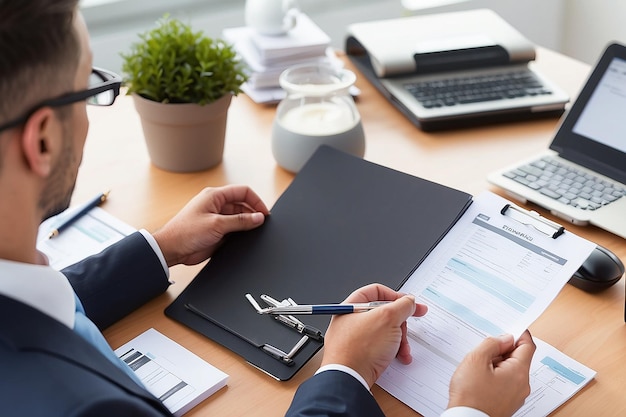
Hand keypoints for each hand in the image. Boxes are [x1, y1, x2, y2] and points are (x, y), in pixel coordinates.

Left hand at [152, 185, 269, 265]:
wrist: (171, 249)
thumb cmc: (185, 232)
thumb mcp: (217, 224)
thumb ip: (240, 221)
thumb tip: (259, 217)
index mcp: (215, 196)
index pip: (242, 191)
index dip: (256, 201)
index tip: (264, 213)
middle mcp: (216, 205)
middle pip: (243, 204)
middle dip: (253, 213)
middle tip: (261, 224)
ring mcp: (217, 218)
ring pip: (239, 218)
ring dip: (247, 224)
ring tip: (252, 232)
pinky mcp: (216, 231)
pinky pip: (234, 229)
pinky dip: (241, 233)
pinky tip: (244, 239)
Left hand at [320, 283, 427, 387]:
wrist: (348, 380)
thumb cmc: (360, 349)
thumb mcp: (388, 319)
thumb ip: (402, 305)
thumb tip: (409, 301)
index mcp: (352, 306)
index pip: (376, 291)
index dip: (396, 296)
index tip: (410, 304)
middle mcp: (351, 321)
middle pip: (383, 313)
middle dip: (400, 323)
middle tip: (407, 329)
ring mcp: (354, 339)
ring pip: (384, 332)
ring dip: (399, 340)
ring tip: (403, 348)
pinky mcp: (359, 355)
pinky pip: (379, 347)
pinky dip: (392, 351)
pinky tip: (399, 357)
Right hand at [447, 331, 535, 416]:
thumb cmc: (470, 395)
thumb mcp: (476, 360)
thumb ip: (492, 344)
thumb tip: (504, 339)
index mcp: (518, 372)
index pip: (527, 346)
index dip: (519, 334)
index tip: (509, 329)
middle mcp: (522, 385)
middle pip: (518, 358)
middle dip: (502, 350)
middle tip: (484, 350)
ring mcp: (515, 396)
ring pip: (510, 371)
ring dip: (497, 364)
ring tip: (477, 367)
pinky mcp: (506, 403)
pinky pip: (505, 383)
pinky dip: (495, 376)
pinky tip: (479, 379)